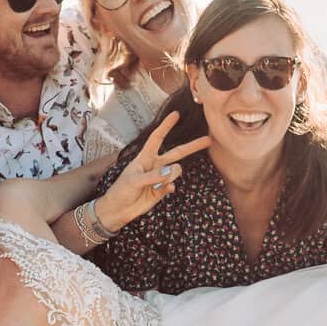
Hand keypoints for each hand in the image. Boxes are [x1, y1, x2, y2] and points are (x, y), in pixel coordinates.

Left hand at [94, 114, 209, 232]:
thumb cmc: (120, 191)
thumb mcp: (134, 181)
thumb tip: (172, 171)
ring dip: (172, 175)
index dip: (166, 126)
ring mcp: (160, 178)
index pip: (157, 138)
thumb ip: (153, 176)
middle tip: (208, 140)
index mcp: (145, 157)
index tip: (176, 114)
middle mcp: (154, 165)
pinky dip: (170, 187)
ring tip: (160, 183)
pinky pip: (172, 185)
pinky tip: (165, 190)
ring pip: (176, 171)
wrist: (118, 210)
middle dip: (192, 146)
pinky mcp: (162, 190)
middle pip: (177, 152)